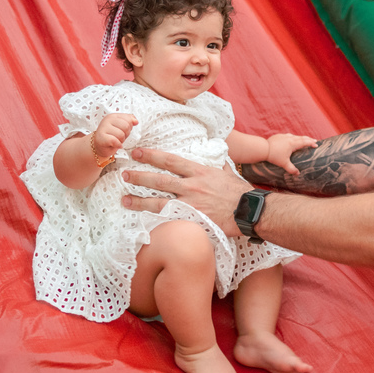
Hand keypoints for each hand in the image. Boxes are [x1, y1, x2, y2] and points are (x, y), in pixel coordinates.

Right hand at [92, 113, 137, 157]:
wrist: (100, 146)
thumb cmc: (111, 136)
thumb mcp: (121, 127)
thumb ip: (129, 121)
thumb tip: (136, 121)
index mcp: (113, 116)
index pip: (128, 119)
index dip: (129, 127)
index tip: (122, 130)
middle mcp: (107, 120)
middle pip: (126, 126)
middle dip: (126, 134)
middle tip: (119, 137)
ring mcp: (103, 128)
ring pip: (121, 135)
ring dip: (121, 141)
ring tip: (116, 140)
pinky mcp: (101, 137)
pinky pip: (115, 141)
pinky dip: (118, 145)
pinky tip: (115, 145)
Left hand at [123, 148, 249, 235]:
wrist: (249, 210)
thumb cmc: (240, 192)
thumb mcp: (228, 172)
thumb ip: (217, 164)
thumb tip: (216, 152)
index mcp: (199, 172)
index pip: (170, 161)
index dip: (152, 156)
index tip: (138, 153)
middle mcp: (192, 186)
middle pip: (159, 180)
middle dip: (139, 177)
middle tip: (124, 174)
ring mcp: (191, 204)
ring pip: (159, 202)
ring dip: (140, 200)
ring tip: (124, 199)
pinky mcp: (192, 220)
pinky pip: (169, 219)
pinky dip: (155, 220)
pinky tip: (142, 220)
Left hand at [265, 134, 317, 174]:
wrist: (263, 148)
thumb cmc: (274, 156)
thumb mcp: (284, 164)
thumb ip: (291, 169)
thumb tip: (298, 174)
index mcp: (293, 144)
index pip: (305, 142)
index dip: (311, 143)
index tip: (316, 145)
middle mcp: (289, 138)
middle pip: (301, 137)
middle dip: (308, 139)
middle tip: (314, 140)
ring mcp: (283, 136)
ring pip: (294, 136)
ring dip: (300, 138)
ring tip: (303, 139)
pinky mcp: (278, 136)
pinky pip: (287, 136)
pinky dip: (292, 137)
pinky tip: (291, 138)